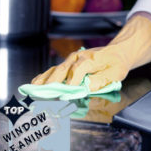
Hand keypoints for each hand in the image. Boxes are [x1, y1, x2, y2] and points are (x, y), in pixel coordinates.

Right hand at [32, 16, 150, 90]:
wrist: (117, 52)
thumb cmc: (116, 64)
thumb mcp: (115, 74)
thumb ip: (100, 81)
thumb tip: (86, 88)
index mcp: (91, 59)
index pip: (78, 71)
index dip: (71, 83)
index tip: (64, 96)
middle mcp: (78, 57)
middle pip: (62, 70)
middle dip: (52, 84)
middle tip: (43, 97)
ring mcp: (71, 60)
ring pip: (55, 70)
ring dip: (44, 81)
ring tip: (34, 91)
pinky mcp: (69, 63)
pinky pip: (55, 70)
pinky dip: (45, 77)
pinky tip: (37, 84)